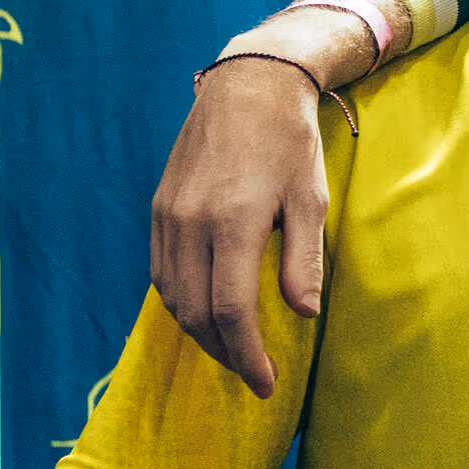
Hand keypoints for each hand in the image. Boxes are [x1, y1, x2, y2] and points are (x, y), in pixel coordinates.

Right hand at [151, 53, 341, 395]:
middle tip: (253, 373)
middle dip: (224, 353)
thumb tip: (302, 314)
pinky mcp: (158, 209)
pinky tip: (204, 311)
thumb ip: (304, 259)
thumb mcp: (310, 198)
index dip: (246, 355)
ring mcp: (168, 216)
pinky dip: (180, 302)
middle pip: (195, 312)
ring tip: (231, 349)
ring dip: (199, 332)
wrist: (248, 86)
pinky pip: (161, 272)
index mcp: (234, 221)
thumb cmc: (289, 143)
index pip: (230, 310)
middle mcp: (191, 222)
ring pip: (172, 297)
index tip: (266, 382)